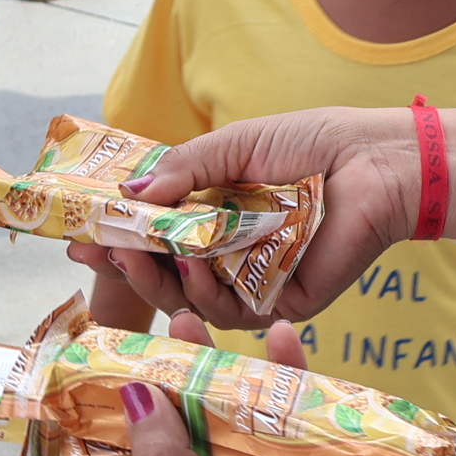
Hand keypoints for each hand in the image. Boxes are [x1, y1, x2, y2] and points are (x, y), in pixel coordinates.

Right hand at [65, 106, 416, 327]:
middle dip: (127, 267)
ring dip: (159, 280)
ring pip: (192, 301)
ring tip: (136, 256)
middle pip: (166, 277)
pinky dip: (205, 292)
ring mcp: (256, 284)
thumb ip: (184, 171)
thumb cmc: (310, 144)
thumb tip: (130, 193)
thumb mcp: (233, 146)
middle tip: (96, 253)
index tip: (81, 236)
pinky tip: (193, 266)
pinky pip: (234, 311)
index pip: (157, 239)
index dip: (119, 241)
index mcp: (218, 218)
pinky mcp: (284, 304)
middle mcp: (232, 256)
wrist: (374, 160)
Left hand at [107, 323, 435, 455]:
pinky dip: (280, 380)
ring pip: (223, 422)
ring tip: (195, 323)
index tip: (87, 384)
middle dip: (160, 390)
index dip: (97, 443)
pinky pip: (282, 417)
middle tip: (153, 337)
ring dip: (213, 375)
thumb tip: (132, 396)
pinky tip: (278, 340)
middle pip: (169, 444)